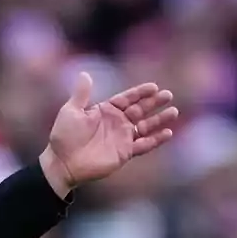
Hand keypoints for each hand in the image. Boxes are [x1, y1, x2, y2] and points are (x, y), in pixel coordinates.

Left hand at [40, 72, 177, 195]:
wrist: (63, 163)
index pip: (127, 98)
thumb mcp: (71, 111)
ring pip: (146, 126)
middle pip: (140, 110)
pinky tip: (168, 133)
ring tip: (173, 112)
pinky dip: (156, 140)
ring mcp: (122, 138)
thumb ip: (81, 94)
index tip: (153, 87)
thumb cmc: (64, 137)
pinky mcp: (124, 153)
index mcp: (105, 111)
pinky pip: (144, 145)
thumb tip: (84, 74)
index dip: (140, 93)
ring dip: (159, 120)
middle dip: (154, 103)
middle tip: (168, 95)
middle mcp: (116, 123)